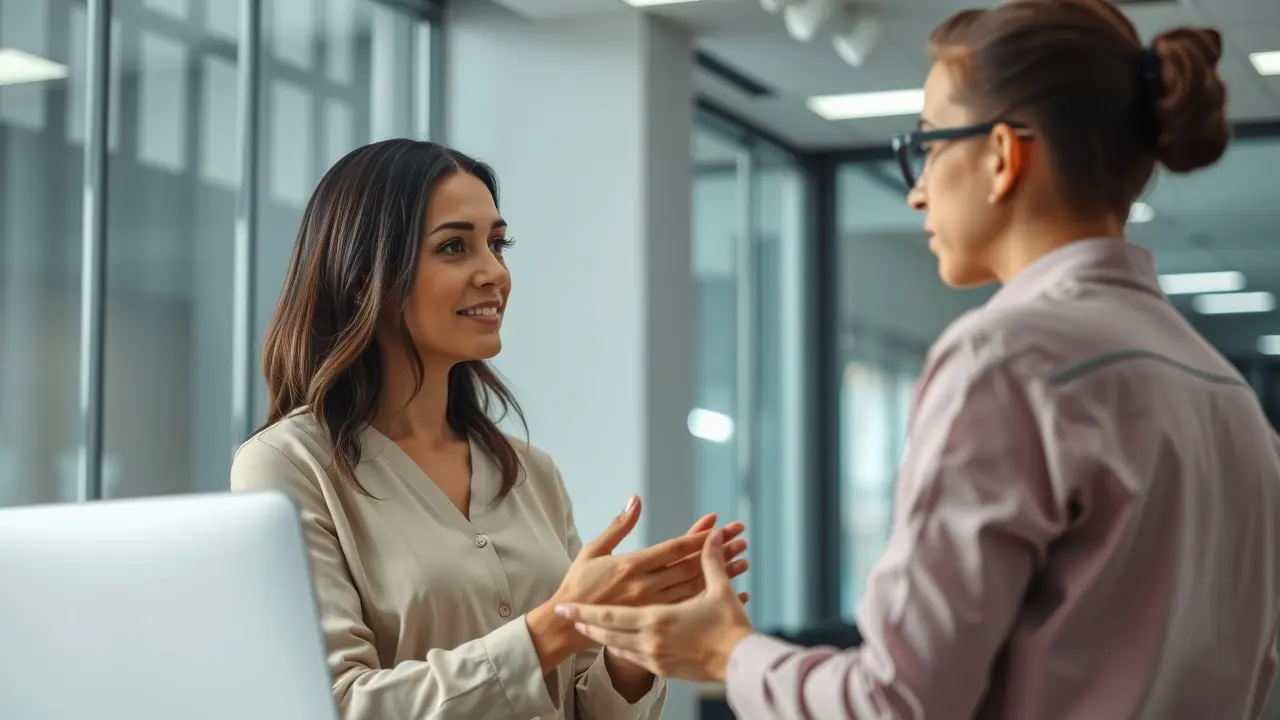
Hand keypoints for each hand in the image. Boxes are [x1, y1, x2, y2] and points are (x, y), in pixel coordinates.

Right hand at [527, 497, 747, 668]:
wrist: (567, 626)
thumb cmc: (579, 585)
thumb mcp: (594, 550)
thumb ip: (618, 526)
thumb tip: (635, 500)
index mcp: (632, 566)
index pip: (674, 548)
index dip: (699, 536)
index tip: (721, 525)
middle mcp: (646, 586)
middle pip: (691, 566)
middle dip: (718, 550)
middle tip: (742, 538)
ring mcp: (651, 606)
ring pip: (694, 587)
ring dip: (719, 573)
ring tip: (743, 559)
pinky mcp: (652, 621)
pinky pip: (688, 608)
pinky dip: (708, 597)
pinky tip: (729, 592)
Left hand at [555, 528, 754, 682]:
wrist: (743, 666)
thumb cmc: (730, 627)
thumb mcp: (720, 590)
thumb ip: (709, 561)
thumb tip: (708, 534)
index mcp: (658, 617)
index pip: (611, 615)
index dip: (585, 611)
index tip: (563, 606)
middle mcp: (652, 640)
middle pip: (608, 632)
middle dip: (585, 623)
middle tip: (564, 615)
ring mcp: (656, 657)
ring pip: (617, 647)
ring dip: (599, 635)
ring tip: (583, 626)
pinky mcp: (663, 669)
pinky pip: (633, 658)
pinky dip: (619, 648)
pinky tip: (613, 643)